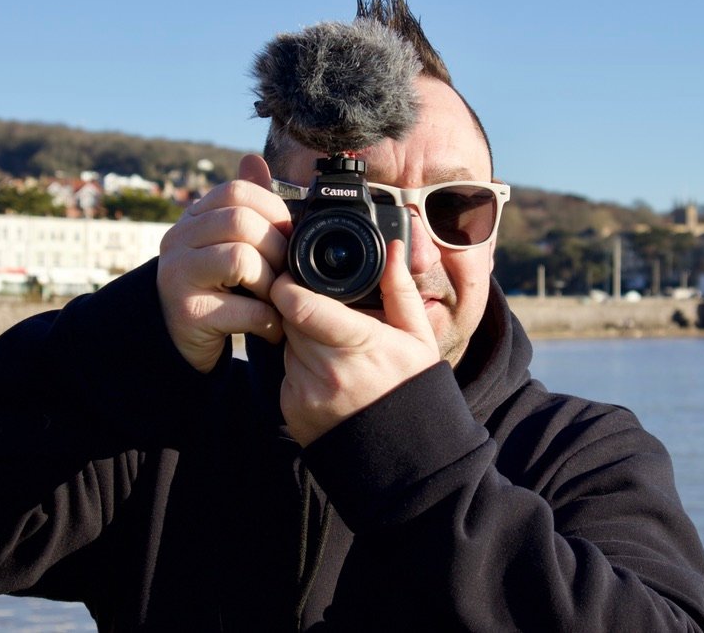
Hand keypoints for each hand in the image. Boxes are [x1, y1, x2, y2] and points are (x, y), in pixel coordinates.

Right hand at [156, 155, 290, 372]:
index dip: (273, 210)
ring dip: (271, 283)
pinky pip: (243, 308)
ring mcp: (178, 276)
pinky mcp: (188, 313)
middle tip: (286, 273)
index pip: (237, 191)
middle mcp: (178, 240)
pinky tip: (270, 327)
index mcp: (193, 218)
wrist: (180, 340)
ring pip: (240, 259)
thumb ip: (247, 206)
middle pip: (241, 221)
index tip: (287, 236)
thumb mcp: (229, 242)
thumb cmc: (216, 287)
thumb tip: (254, 160)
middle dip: (276, 248)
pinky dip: (268, 320)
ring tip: (276, 299)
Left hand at [272, 240, 440, 445]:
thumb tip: (393, 248)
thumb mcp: (417, 337)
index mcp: (359, 345)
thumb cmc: (412, 389)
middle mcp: (327, 371)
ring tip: (335, 349)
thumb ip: (399, 290)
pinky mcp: (292, 410)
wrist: (404, 455)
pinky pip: (286, 372)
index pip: (300, 306)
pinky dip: (300, 366)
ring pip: (285, 344)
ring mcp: (306, 393)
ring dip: (301, 338)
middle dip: (299, 308)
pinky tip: (329, 376)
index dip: (288, 286)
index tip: (291, 276)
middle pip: (289, 319)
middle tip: (323, 310)